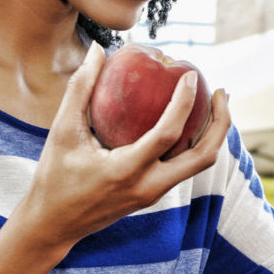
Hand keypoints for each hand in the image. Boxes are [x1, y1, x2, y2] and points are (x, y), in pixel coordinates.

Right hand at [20, 42, 230, 250]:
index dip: (184, 102)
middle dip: (221, 123)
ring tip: (213, 103)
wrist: (53, 224)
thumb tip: (98, 49)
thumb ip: (80, 89)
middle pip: (203, 157)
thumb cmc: (54, 177)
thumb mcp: (62, 131)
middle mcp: (147, 186)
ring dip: (212, 134)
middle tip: (220, 92)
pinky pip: (184, 167)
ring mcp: (153, 194)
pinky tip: (187, 120)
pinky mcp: (152, 195)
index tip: (190, 75)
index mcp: (126, 171)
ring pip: (198, 165)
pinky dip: (193, 143)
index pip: (168, 134)